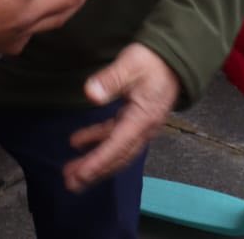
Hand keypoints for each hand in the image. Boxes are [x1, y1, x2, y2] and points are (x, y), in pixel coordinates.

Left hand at [64, 44, 180, 191]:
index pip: (117, 146)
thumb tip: (91, 94)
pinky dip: (97, 141)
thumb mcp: (130, 65)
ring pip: (115, 151)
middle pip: (117, 157)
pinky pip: (114, 137)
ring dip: (94, 162)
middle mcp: (143, 129)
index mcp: (143, 119)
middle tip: (70, 183)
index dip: (98, 162)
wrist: (173, 59)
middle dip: (94, 172)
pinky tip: (78, 143)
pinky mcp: (135, 120)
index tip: (80, 175)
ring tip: (71, 172)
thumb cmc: (152, 61)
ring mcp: (140, 126)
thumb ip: (110, 79)